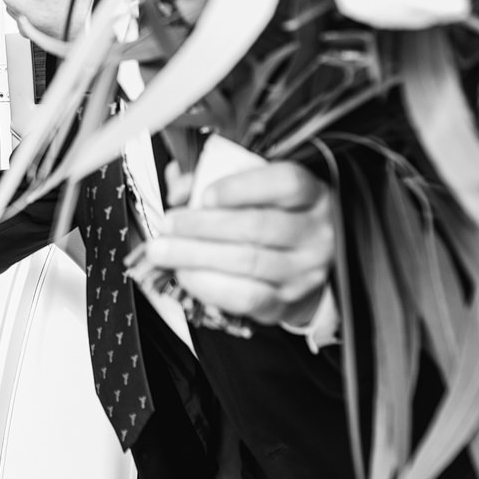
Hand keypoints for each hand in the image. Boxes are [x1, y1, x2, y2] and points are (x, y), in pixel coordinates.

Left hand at [145, 161, 333, 325]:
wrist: (298, 264)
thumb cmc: (270, 216)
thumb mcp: (252, 187)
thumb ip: (214, 176)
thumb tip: (179, 188)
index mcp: (312, 195)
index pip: (287, 183)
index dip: (241, 187)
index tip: (204, 195)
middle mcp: (316, 233)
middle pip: (257, 226)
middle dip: (202, 225)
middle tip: (168, 224)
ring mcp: (305, 271)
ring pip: (247, 262)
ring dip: (195, 256)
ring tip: (163, 250)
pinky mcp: (287, 301)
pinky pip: (245, 296)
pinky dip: (208, 285)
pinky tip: (185, 274)